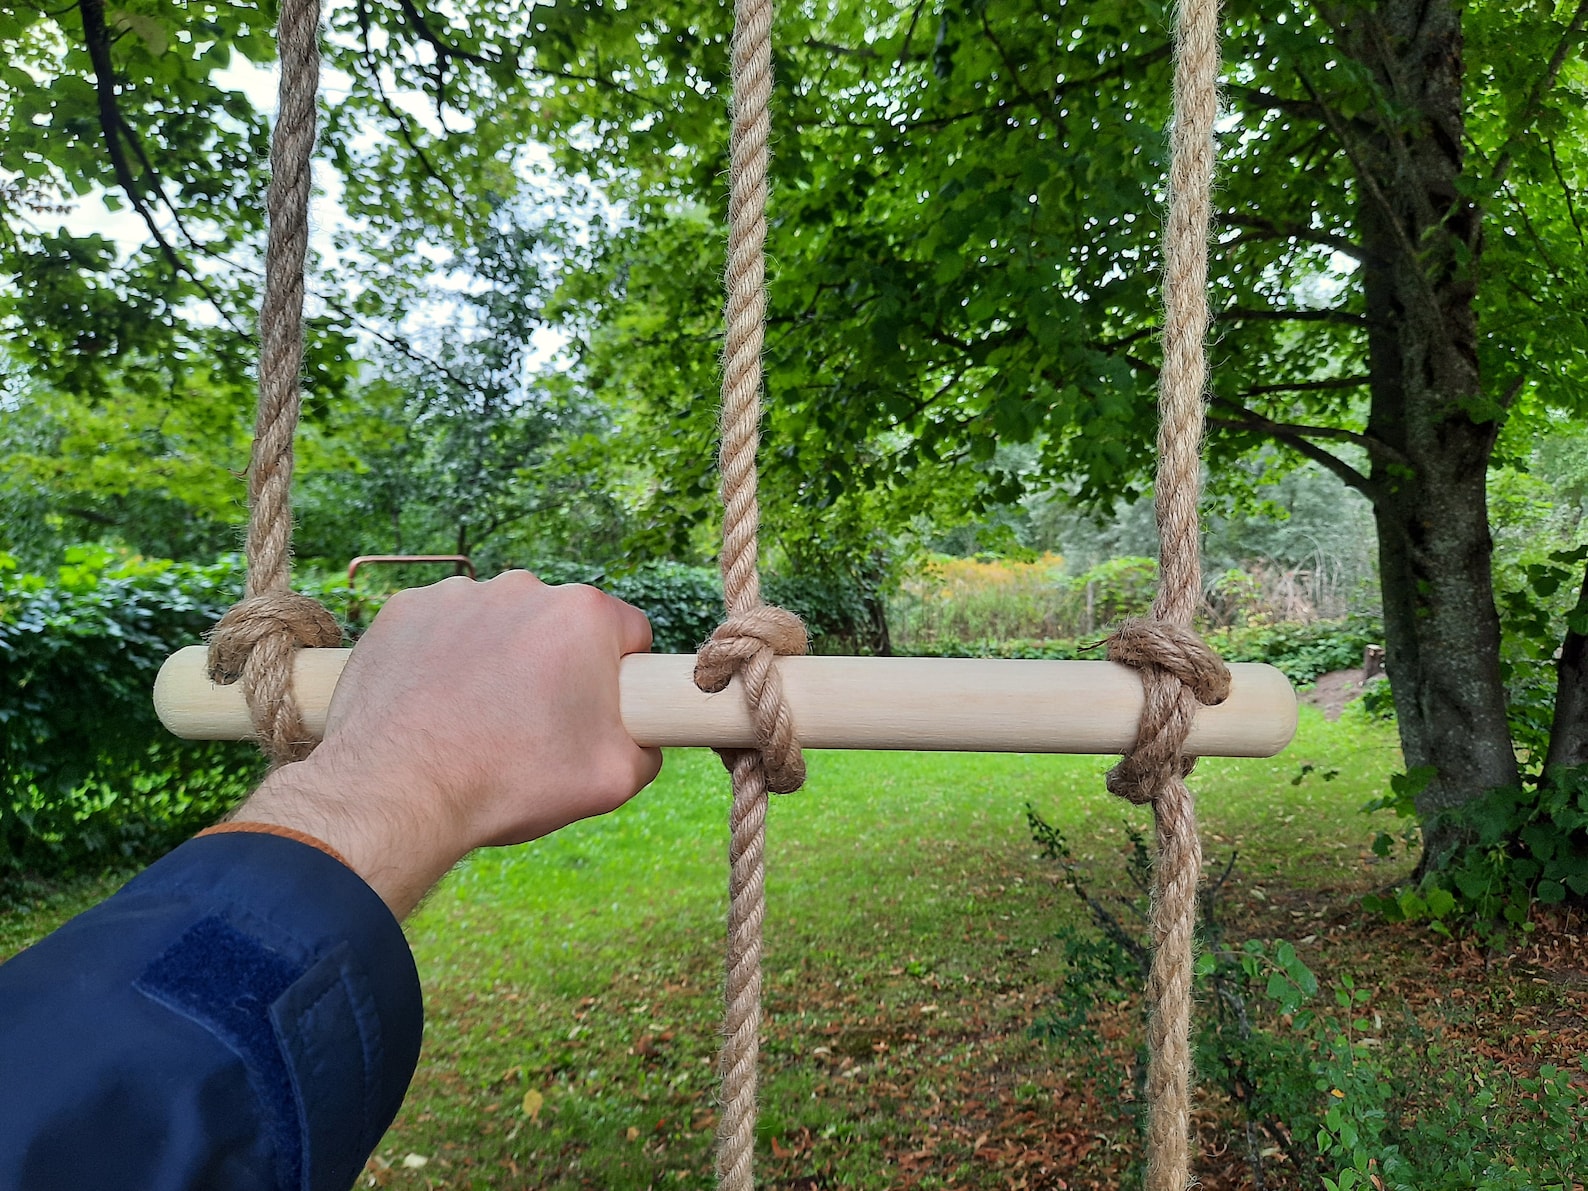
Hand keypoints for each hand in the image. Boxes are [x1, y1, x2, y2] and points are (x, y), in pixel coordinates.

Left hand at [233, 572, 662, 916]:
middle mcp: (523, 587)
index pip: (630, 634)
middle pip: (562, 625)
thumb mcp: (615, 779)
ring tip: (478, 718)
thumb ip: (650, 746)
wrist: (396, 792)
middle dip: (558, 665)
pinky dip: (445, 658)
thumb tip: (643, 736)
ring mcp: (458, 593)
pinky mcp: (404, 610)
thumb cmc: (510, 781)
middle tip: (535, 725)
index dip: (621, 677)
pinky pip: (443, 628)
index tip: (595, 714)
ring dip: (500, 658)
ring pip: (501, 623)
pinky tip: (437, 704)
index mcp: (584, 614)